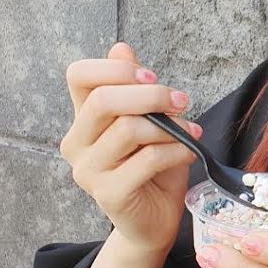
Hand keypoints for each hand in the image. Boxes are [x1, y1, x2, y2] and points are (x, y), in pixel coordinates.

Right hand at [59, 41, 201, 253]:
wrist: (156, 219)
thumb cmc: (154, 166)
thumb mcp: (149, 120)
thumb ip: (134, 87)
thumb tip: (121, 48)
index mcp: (83, 119)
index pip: (78, 76)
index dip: (115, 69)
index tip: (151, 77)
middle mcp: (77, 143)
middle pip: (104, 100)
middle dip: (151, 95)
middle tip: (182, 100)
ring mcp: (88, 171)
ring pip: (128, 129)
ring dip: (169, 127)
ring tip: (190, 132)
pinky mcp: (108, 194)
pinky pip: (147, 160)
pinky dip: (176, 151)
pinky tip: (190, 152)